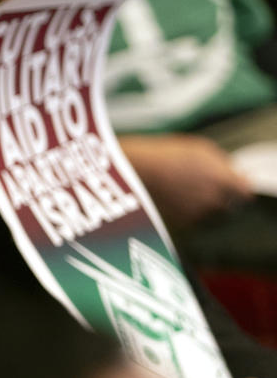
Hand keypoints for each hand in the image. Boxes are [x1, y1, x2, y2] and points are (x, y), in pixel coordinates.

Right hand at [122, 134, 251, 225]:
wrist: (131, 174)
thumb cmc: (164, 157)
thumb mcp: (200, 150)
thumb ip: (224, 166)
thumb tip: (238, 176)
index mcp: (223, 182)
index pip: (245, 192)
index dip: (238, 186)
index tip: (231, 180)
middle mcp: (214, 203)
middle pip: (229, 205)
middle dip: (221, 195)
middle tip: (201, 181)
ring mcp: (198, 217)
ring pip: (210, 214)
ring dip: (203, 204)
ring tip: (182, 187)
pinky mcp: (182, 227)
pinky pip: (193, 220)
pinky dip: (188, 211)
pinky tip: (173, 197)